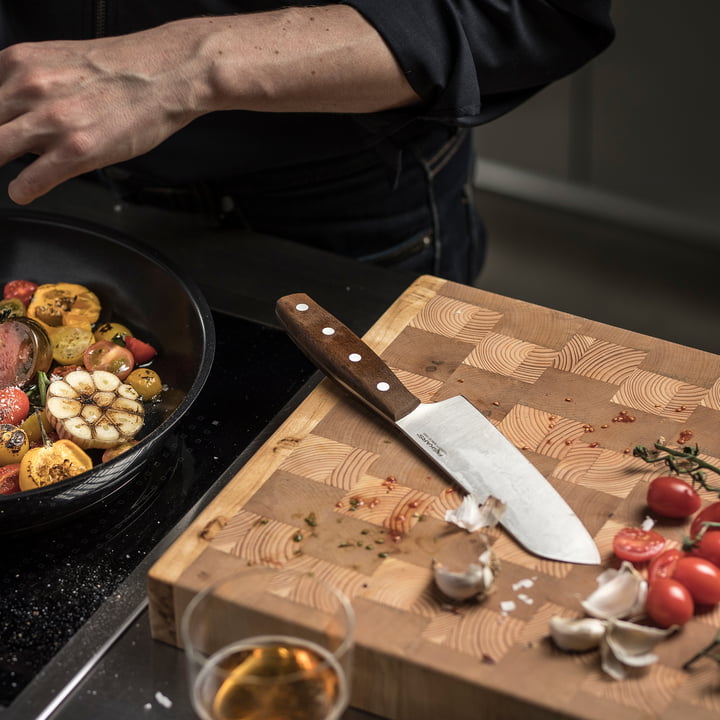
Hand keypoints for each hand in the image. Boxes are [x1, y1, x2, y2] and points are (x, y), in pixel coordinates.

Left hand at [0, 25, 207, 203]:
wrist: (164, 75)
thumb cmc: (123, 70)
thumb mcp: (59, 62)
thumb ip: (28, 84)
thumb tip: (14, 114)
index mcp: (18, 63)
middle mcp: (28, 88)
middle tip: (3, 153)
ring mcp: (50, 121)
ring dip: (0, 164)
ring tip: (9, 171)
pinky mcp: (75, 151)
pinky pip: (30, 181)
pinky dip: (23, 190)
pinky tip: (24, 190)